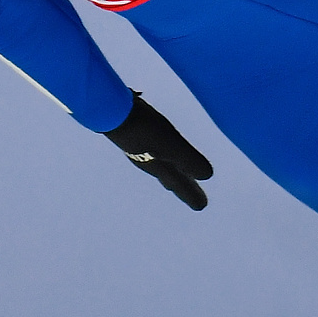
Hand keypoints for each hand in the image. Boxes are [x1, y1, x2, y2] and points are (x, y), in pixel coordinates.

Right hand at [103, 93, 213, 210]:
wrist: (110, 110)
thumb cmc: (142, 128)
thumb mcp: (171, 144)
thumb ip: (188, 160)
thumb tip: (207, 176)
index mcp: (158, 166)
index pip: (179, 184)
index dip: (191, 194)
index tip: (202, 206)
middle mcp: (148, 161)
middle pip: (170, 178)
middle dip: (183, 187)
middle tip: (194, 197)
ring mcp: (140, 148)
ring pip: (159, 166)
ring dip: (171, 173)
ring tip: (176, 176)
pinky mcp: (134, 134)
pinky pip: (151, 151)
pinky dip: (160, 155)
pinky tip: (156, 147)